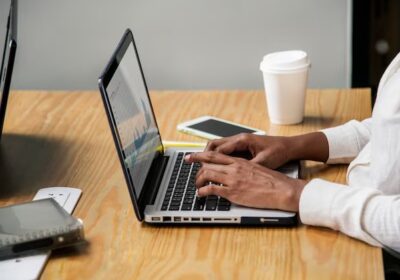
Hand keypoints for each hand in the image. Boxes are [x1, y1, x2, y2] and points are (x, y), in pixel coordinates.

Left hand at [185, 151, 306, 211]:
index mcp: (240, 161)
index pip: (216, 155)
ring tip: (196, 185)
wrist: (282, 189)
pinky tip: (201, 194)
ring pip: (207, 174)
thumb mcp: (257, 168)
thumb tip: (236, 172)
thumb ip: (244, 168)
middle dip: (195, 164)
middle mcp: (234, 168)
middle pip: (208, 162)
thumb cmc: (273, 181)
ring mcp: (233, 179)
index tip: (193, 156)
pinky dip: (203, 191)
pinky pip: (212, 189)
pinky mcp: (233, 192)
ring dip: (198, 180)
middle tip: (189, 166)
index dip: (201, 155)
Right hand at [205, 133, 292, 168]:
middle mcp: (239, 139)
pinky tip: (214, 164)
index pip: (218, 149)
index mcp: (242, 141)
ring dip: (209, 154)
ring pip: (218, 146)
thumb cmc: (278, 152)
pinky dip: (217, 156)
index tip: (199, 166)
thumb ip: (248, 168)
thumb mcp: (263, 162)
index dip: (207, 158)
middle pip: (214, 144)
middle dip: (202, 154)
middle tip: (191, 161)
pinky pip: (225, 150)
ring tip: (200, 164)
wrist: (289, 146)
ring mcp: (240, 141)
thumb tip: (235, 176)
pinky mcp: (242, 146)